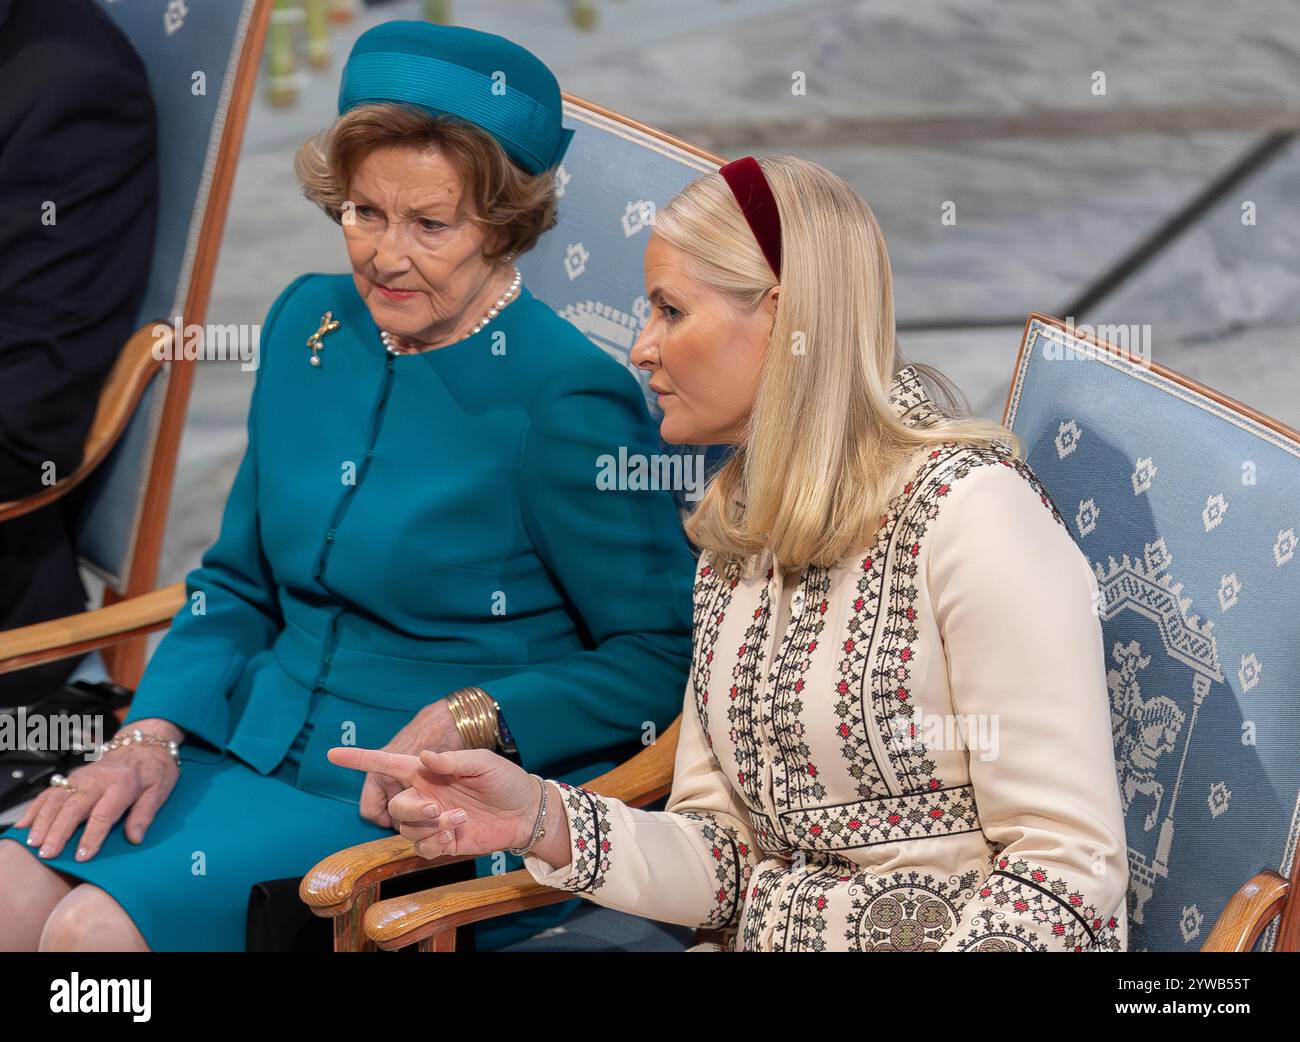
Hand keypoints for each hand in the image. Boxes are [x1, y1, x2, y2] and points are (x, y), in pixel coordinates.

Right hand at [15, 718, 182, 861]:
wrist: (144, 745)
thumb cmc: (153, 770)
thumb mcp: (160, 790)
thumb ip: (145, 814)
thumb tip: (135, 838)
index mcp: (123, 783)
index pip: (104, 814)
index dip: (92, 836)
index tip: (82, 856)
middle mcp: (98, 779)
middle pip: (74, 807)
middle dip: (59, 832)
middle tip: (48, 853)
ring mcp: (81, 777)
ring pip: (57, 800)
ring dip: (43, 822)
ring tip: (34, 843)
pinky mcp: (71, 778)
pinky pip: (49, 793)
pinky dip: (35, 809)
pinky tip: (24, 826)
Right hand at [328, 745, 539, 859]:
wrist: (525, 812)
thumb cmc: (504, 779)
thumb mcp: (483, 762)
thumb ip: (452, 760)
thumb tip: (423, 757)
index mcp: (427, 771)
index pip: (386, 764)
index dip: (359, 759)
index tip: (332, 754)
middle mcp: (424, 795)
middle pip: (396, 804)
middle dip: (412, 808)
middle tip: (438, 807)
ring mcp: (432, 820)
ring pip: (407, 829)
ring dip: (429, 826)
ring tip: (459, 819)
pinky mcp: (442, 842)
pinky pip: (422, 847)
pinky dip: (435, 843)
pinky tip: (455, 836)